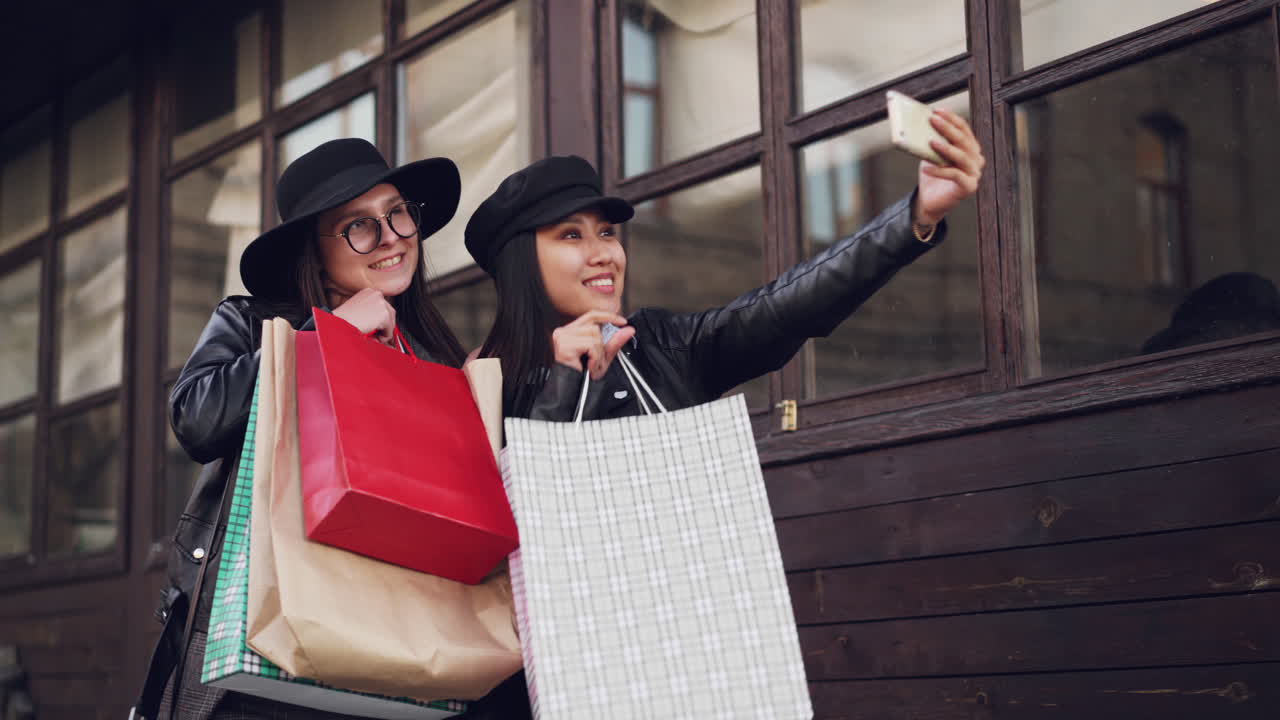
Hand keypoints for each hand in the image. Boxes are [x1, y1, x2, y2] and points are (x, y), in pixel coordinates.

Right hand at [331, 288, 396, 344]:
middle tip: (377, 334)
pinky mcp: (384, 314)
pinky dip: (384, 336)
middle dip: (385, 325)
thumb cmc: (343, 319)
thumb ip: (370, 311)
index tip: (378, 326)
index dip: (381, 319)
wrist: (338, 323)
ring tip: (373, 335)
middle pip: (390, 312)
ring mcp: (382, 304)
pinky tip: (373, 336)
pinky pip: (390, 330)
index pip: (383, 306)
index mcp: (369, 292)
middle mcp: (377, 295)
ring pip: (391, 321)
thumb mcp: (358, 309)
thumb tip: (379, 320)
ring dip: (384, 331)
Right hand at [551, 311, 635, 379]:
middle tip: (598, 360)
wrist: (574, 392)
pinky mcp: (565, 346)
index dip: (608, 316)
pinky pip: (591, 345)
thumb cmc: (583, 376)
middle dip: (603, 344)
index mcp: (571, 331)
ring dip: (599, 353)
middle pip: (595, 326)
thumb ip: (615, 342)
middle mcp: (564, 332)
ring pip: (595, 335)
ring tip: (593, 364)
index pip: (592, 315)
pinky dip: (596, 357)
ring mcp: (563, 338)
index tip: (622, 321)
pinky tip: (590, 366)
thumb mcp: (603, 356)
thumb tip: (628, 330)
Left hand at [914, 108, 984, 225]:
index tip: (937, 111)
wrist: (929, 200)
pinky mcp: (969, 187)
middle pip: (963, 140)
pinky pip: (954, 175)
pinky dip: (939, 171)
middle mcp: (976, 159)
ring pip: (962, 156)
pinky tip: (926, 167)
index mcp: (970, 148)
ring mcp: (974, 173)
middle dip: (947, 128)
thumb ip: (932, 142)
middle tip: (933, 120)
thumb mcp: (930, 155)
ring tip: (931, 142)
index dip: (951, 119)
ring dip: (946, 148)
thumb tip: (921, 126)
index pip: (964, 129)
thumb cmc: (932, 175)